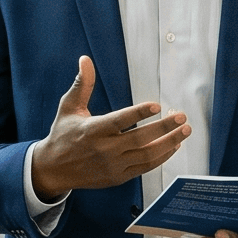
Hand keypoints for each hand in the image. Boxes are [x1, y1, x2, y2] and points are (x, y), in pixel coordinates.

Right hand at [26, 56, 189, 198]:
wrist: (53, 169)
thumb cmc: (62, 135)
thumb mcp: (68, 107)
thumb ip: (82, 84)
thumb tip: (85, 60)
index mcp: (92, 130)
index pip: (120, 121)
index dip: (139, 113)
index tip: (157, 106)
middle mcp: (104, 149)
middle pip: (140, 139)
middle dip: (164, 128)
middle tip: (181, 117)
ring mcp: (113, 165)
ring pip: (147, 155)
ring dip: (169, 143)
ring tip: (184, 131)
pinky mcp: (118, 177)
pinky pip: (145, 168)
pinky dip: (161, 158)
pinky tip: (172, 146)